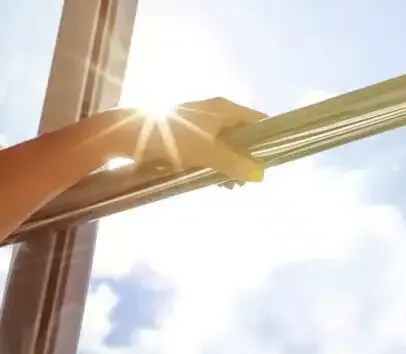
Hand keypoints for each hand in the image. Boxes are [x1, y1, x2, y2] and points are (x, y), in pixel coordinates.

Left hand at [109, 97, 266, 182]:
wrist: (126, 135)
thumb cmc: (171, 137)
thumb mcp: (207, 153)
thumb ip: (235, 164)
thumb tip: (261, 176)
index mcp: (224, 109)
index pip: (258, 121)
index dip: (269, 138)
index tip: (275, 159)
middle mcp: (216, 113)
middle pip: (244, 136)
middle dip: (249, 159)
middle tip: (250, 181)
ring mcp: (202, 125)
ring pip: (227, 146)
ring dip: (232, 165)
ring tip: (232, 186)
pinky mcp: (188, 136)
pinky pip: (212, 151)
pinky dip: (217, 164)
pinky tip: (216, 181)